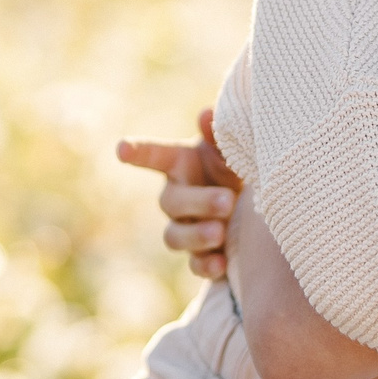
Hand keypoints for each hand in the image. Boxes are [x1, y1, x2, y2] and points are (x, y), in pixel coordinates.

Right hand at [115, 109, 240, 279]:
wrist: (255, 207)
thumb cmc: (235, 168)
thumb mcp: (231, 150)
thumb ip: (218, 135)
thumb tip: (207, 114)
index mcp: (181, 164)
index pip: (155, 156)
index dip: (138, 152)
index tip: (122, 148)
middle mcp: (178, 197)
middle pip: (172, 202)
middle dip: (198, 202)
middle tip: (227, 200)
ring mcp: (187, 228)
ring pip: (175, 237)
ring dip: (197, 235)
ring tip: (220, 232)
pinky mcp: (202, 255)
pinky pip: (195, 264)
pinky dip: (205, 265)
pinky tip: (220, 264)